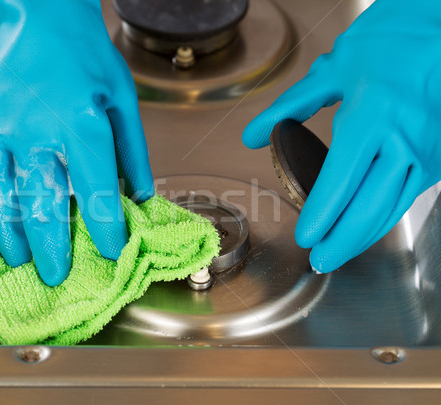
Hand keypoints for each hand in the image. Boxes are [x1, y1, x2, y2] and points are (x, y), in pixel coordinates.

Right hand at [0, 0, 153, 285]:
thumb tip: (139, 195)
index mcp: (82, 123)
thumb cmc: (86, 55)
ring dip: (9, 233)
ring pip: (0, 193)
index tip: (110, 251)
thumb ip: (132, 151)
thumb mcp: (122, 98)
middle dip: (51, 245)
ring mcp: (1, 127)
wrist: (40, 15)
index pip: (95, 191)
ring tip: (18, 259)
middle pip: (43, 202)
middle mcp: (37, 130)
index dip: (103, 227)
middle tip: (56, 274)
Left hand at [242, 0, 440, 272]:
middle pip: (370, 208)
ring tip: (339, 250)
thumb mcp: (332, 70)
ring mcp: (428, 151)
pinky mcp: (440, 156)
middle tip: (320, 260)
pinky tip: (367, 224)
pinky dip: (385, 215)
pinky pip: (409, 196)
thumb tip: (254, 135)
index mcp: (372, 117)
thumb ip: (289, 107)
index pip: (340, 182)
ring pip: (394, 208)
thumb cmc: (389, 41)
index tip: (305, 236)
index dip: (321, 215)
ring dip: (365, 236)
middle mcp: (404, 140)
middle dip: (342, 241)